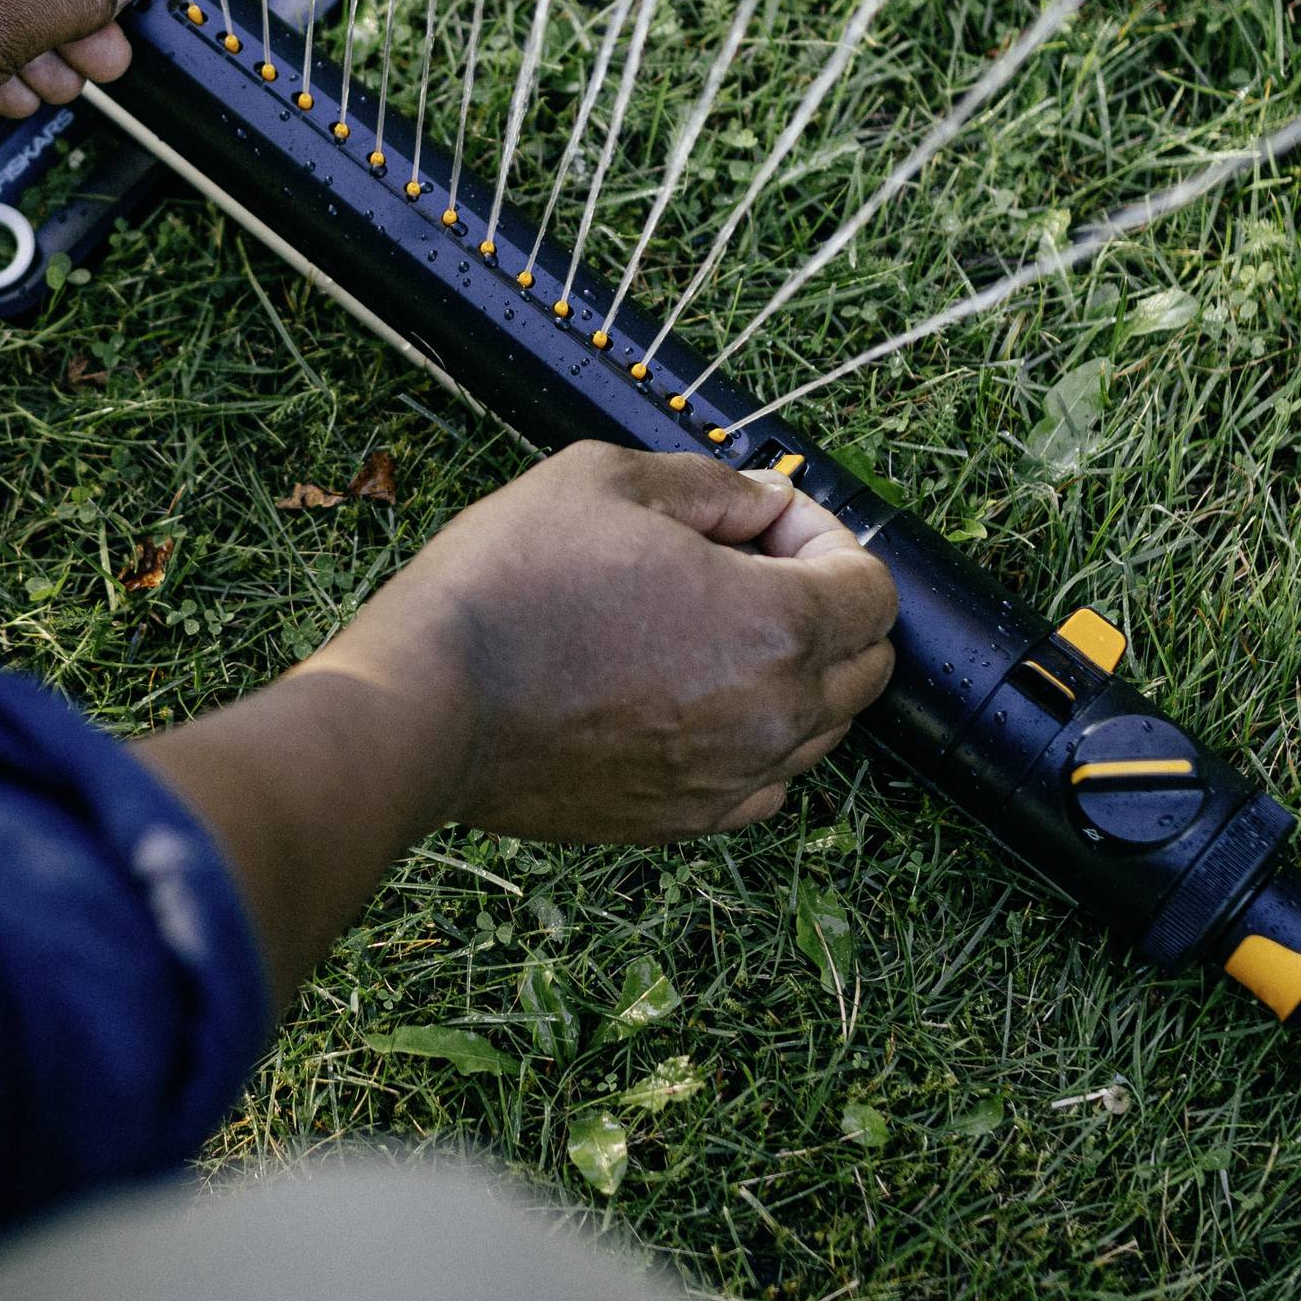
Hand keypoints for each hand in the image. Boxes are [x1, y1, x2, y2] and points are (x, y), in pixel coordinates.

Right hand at [319, 446, 897, 839]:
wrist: (427, 701)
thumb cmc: (510, 581)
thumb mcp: (608, 480)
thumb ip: (714, 486)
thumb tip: (766, 503)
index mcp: (776, 625)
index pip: (873, 587)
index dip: (827, 538)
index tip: (762, 524)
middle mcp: (775, 716)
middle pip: (865, 665)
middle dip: (826, 604)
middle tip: (741, 567)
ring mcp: (731, 779)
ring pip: (820, 729)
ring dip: (793, 674)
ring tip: (704, 630)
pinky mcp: (683, 820)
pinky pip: (764, 784)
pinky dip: (753, 739)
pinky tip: (688, 697)